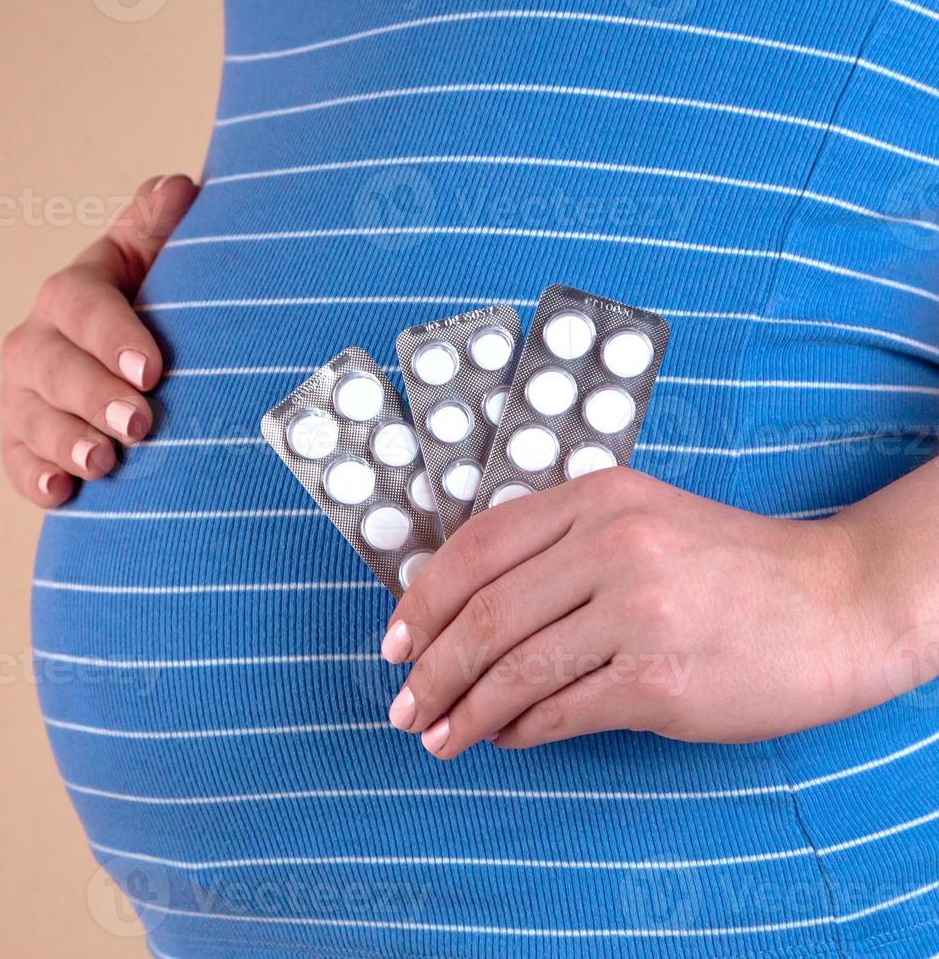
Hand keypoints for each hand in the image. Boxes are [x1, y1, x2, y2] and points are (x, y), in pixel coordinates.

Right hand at [0, 175, 198, 505]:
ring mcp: (24, 397)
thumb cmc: (158, 309)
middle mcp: (37, 342)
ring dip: (66, 442)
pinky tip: (61, 494)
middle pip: (52, 366)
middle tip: (140, 422)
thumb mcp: (160, 264)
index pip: (80, 304)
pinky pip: (17, 465)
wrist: (135, 371)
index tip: (153, 367)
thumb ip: (161, 228)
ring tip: (104, 463)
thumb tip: (177, 188)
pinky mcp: (22, 445)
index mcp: (72, 293)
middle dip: (94, 395)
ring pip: (30, 418)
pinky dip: (36, 480)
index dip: (112, 335)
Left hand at [381, 467, 903, 758]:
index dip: (421, 601)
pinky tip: (503, 737)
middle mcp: (613, 547)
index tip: (394, 641)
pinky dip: (519, 730)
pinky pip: (560, 711)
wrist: (841, 604)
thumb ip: (556, 551)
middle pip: (483, 616)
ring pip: (512, 670)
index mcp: (598, 499)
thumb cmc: (730, 571)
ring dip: (462, 712)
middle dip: (430, 669)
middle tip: (404, 705)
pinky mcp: (659, 680)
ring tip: (438, 737)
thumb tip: (457, 619)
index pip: (475, 549)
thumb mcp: (641, 522)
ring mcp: (637, 614)